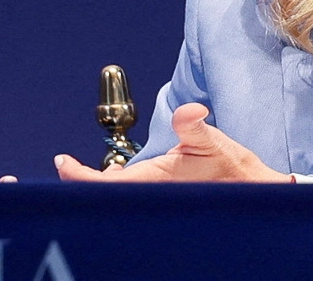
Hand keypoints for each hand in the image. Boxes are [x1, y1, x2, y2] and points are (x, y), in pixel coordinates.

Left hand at [54, 103, 290, 182]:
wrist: (250, 193)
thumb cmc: (230, 170)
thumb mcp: (212, 141)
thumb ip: (194, 125)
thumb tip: (190, 111)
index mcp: (153, 182)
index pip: (104, 185)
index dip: (78, 176)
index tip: (62, 162)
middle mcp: (149, 196)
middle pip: (102, 194)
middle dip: (82, 182)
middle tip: (66, 164)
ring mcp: (152, 200)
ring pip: (114, 197)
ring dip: (98, 184)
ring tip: (89, 169)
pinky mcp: (158, 201)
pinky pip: (127, 197)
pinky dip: (114, 186)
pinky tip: (117, 174)